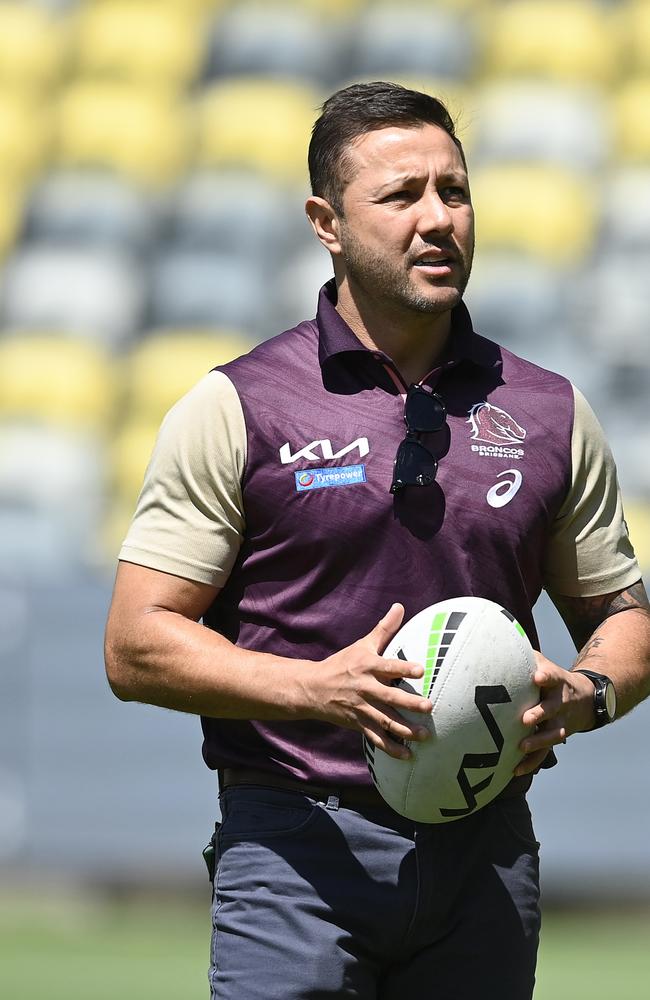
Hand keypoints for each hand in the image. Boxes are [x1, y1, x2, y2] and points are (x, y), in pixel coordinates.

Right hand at [311, 603, 431, 759]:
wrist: (313, 689)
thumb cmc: (343, 664)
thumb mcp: (362, 645)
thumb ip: (384, 629)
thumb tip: (400, 606)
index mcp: (366, 667)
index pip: (387, 667)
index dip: (403, 668)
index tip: (421, 670)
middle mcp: (365, 688)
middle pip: (389, 698)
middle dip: (409, 704)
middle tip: (428, 707)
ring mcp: (361, 709)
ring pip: (385, 722)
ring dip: (405, 731)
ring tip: (424, 736)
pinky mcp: (359, 724)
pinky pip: (376, 739)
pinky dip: (391, 748)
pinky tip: (408, 755)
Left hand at [514, 651, 595, 775]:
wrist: (585, 698)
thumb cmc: (551, 678)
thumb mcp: (543, 663)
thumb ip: (523, 655)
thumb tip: (494, 640)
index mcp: (556, 681)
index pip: (553, 676)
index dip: (546, 676)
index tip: (538, 677)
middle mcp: (560, 702)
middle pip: (552, 708)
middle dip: (540, 714)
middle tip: (526, 719)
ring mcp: (560, 722)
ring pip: (552, 734)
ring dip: (538, 742)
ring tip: (522, 747)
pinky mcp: (556, 737)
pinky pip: (545, 753)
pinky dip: (531, 762)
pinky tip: (515, 770)